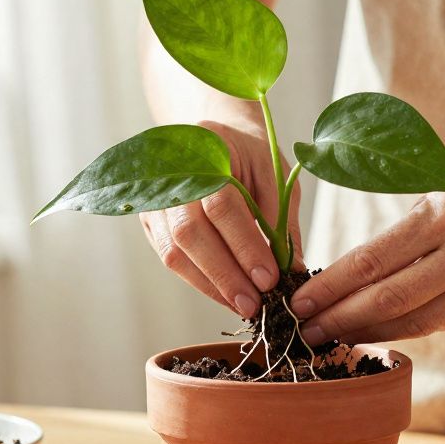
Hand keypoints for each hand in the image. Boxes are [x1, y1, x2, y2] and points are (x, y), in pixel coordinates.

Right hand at [140, 119, 301, 316]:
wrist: (212, 138)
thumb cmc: (249, 156)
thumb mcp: (274, 175)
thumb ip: (281, 219)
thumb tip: (294, 269)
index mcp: (206, 152)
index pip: (221, 206)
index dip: (244, 246)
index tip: (269, 279)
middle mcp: (171, 176)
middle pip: (190, 234)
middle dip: (225, 275)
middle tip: (255, 304)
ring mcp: (155, 202)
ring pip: (174, 252)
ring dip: (210, 285)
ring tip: (243, 306)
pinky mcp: (150, 223)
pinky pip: (171, 259)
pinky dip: (200, 282)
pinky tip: (226, 295)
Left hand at [290, 159, 444, 344]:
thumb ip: (412, 236)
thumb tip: (359, 279)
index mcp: (444, 213)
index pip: (372, 259)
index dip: (331, 286)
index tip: (299, 301)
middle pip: (388, 297)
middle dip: (340, 318)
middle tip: (304, 332)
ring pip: (417, 321)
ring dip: (371, 334)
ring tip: (335, 339)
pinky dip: (413, 331)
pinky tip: (386, 335)